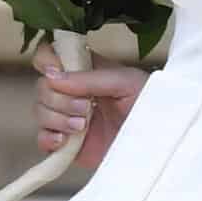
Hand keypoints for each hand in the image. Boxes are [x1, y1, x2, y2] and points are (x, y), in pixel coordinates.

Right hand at [32, 41, 147, 170]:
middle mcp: (72, 92)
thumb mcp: (126, 82)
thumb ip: (91, 78)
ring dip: (56, 118)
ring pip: (39, 111)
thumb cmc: (151, 105)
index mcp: (84, 70)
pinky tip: (66, 141)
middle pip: (41, 86)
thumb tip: (54, 78)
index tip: (56, 72)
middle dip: (59, 98)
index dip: (46, 61)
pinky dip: (48, 138)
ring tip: (82, 126)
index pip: (50, 56)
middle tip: (86, 108)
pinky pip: (43, 139)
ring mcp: (68, 118)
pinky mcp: (68, 145)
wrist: (162, 145)